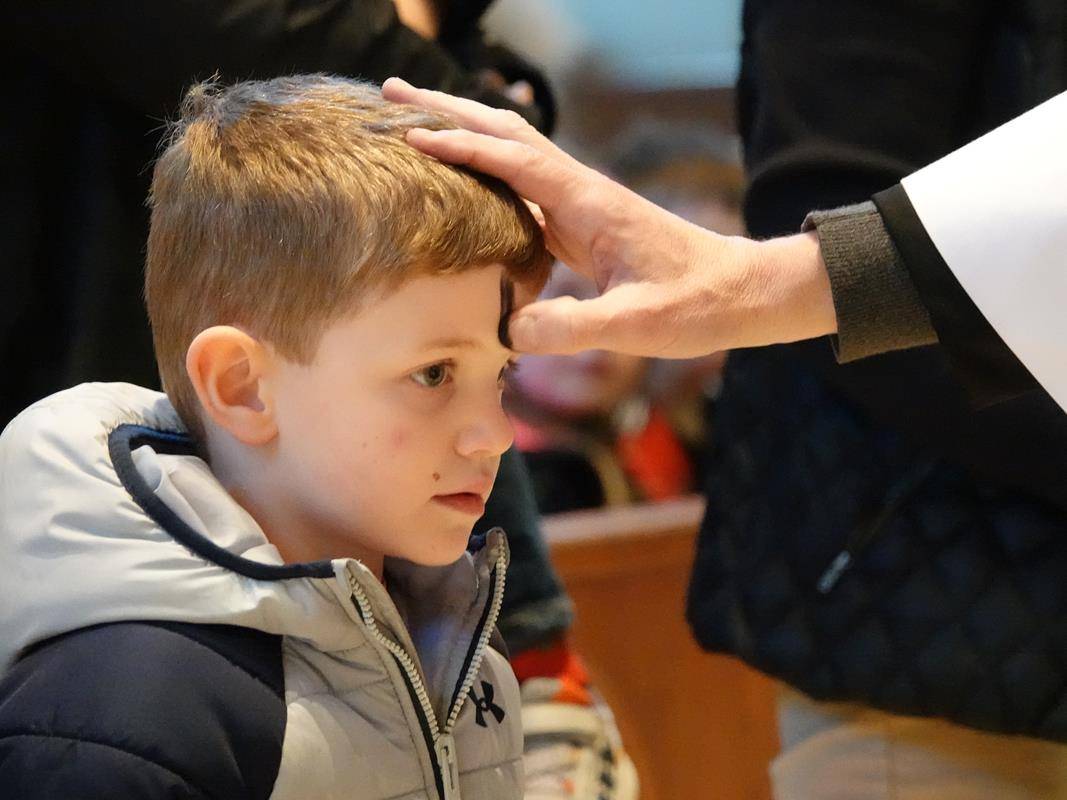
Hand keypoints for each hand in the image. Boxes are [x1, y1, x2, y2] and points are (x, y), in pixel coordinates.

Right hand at [382, 78, 837, 356]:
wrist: (740, 292)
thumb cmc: (697, 305)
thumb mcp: (637, 325)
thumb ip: (574, 327)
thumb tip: (507, 329)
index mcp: (590, 204)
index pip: (516, 161)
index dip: (462, 147)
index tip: (412, 135)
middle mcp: (580, 192)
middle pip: (506, 135)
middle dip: (449, 112)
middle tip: (390, 97)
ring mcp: (579, 205)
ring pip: (511, 154)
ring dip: (462, 133)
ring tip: (410, 123)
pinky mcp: (580, 224)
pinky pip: (520, 188)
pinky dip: (482, 173)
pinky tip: (459, 183)